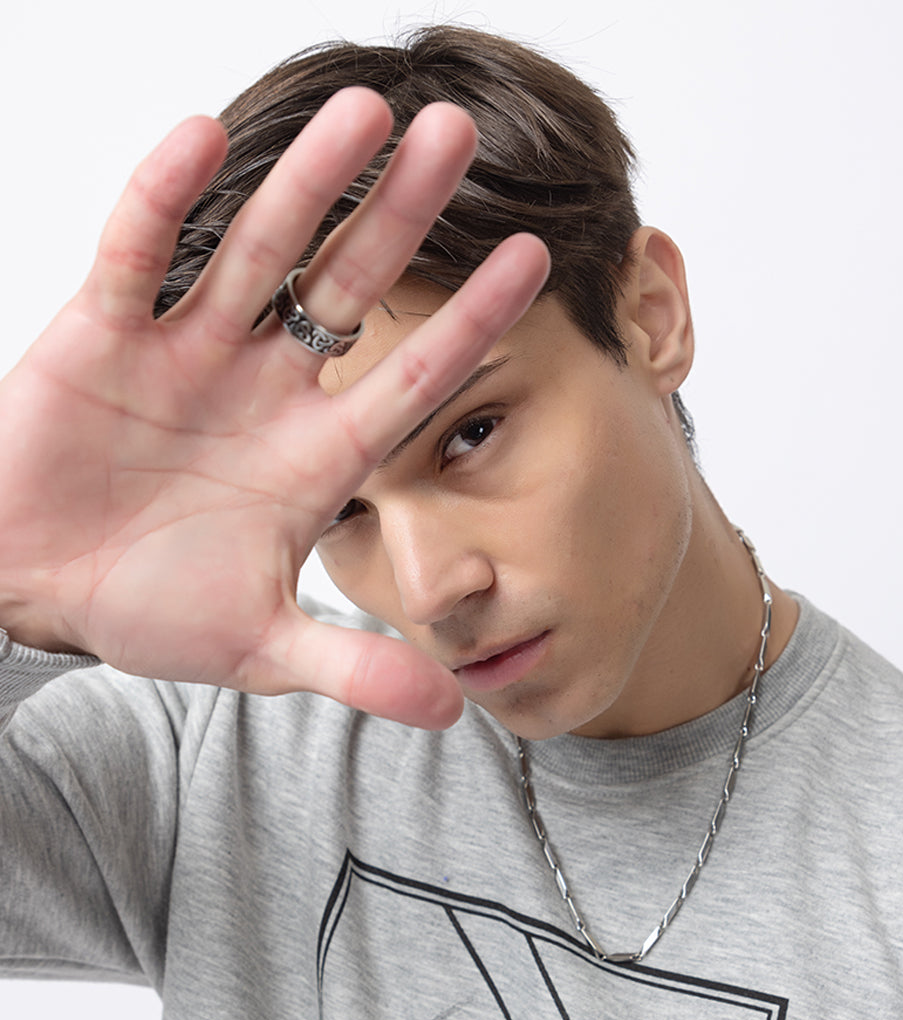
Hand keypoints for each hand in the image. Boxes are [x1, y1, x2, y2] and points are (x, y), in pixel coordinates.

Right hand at [0, 90, 548, 726]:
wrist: (34, 590)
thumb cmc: (148, 608)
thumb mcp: (262, 647)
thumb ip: (353, 668)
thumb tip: (450, 712)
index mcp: (316, 455)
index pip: (412, 379)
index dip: (471, 322)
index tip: (537, 261)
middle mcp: (265, 388)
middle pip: (348, 286)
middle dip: (400, 214)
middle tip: (459, 133)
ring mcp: (189, 353)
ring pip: (258, 250)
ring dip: (307, 183)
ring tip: (363, 110)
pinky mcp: (103, 334)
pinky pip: (139, 254)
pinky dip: (164, 200)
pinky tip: (204, 137)